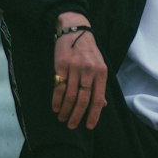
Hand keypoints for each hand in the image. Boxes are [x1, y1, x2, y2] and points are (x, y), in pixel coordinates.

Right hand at [52, 14, 107, 129]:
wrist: (75, 30)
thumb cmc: (89, 51)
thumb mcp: (100, 66)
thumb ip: (100, 85)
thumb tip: (102, 105)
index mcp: (101, 72)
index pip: (98, 98)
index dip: (94, 114)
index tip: (89, 126)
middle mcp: (89, 71)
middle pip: (83, 99)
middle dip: (77, 115)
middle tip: (71, 126)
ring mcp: (74, 68)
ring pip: (70, 95)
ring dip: (65, 110)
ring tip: (62, 118)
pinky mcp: (61, 65)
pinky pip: (59, 86)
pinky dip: (56, 100)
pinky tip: (56, 108)